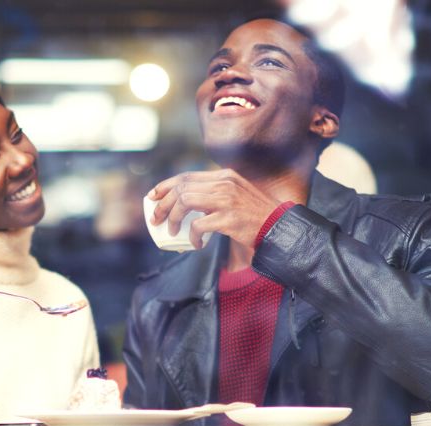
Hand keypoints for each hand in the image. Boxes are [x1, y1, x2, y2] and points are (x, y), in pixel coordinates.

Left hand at [147, 170, 282, 249]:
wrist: (278, 227)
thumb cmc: (254, 216)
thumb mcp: (235, 195)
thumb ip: (215, 194)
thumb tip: (185, 204)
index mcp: (224, 176)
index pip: (186, 176)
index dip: (165, 186)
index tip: (153, 196)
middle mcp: (224, 184)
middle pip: (181, 188)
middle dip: (163, 204)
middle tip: (156, 219)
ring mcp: (226, 200)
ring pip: (185, 202)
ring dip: (173, 219)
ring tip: (173, 231)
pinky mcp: (228, 218)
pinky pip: (199, 226)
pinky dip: (193, 236)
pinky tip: (196, 243)